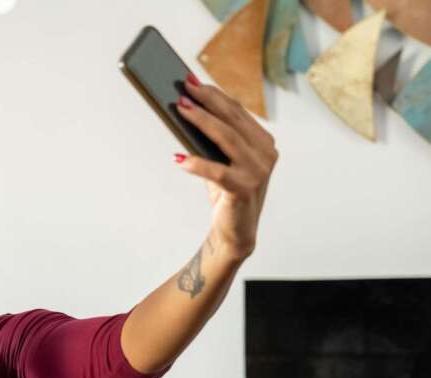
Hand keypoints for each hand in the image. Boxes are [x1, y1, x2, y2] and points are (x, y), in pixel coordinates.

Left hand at [175, 76, 277, 261]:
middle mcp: (265, 153)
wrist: (236, 232)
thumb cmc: (226, 192)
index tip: (190, 80)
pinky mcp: (245, 189)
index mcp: (263, 142)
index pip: (236, 111)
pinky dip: (196, 164)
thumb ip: (211, 139)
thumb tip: (183, 110)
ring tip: (180, 110)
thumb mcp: (221, 160)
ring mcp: (258, 171)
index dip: (213, 94)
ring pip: (226, 138)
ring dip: (201, 122)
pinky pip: (218, 172)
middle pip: (232, 119)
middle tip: (182, 89)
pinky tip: (178, 159)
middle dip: (206, 101)